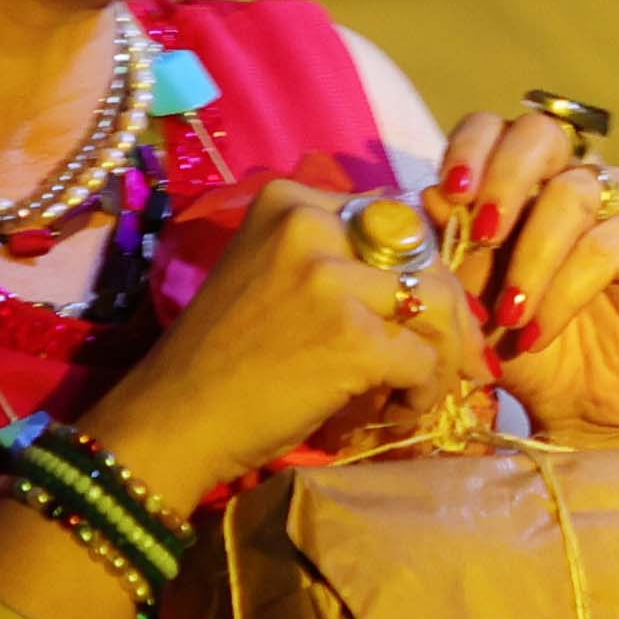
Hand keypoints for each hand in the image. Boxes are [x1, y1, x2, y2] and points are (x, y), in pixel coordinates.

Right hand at [85, 176, 467, 501]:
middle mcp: (312, 225)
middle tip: (445, 359)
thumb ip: (333, 260)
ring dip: (442, 355)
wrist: (173, 417)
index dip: (418, 267)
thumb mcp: (271, 274)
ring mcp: (333, 280)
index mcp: (291, 201)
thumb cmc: (219, 357)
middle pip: (423, 254)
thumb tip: (419, 279)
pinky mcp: (353, 339)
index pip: (393, 217)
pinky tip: (397, 413)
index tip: (420, 313)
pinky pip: (425, 360)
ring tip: (416, 392)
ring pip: (437, 304)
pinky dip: (423, 392)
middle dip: (446, 312)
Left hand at [433, 109, 618, 446]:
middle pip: (538, 133)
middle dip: (503, 180)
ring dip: (531, 258)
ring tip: (508, 315)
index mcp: (519, 179)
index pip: (491, 129)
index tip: (450, 194)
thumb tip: (431, 196)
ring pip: (570, 193)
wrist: (581, 409)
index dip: (468, 148)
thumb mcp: (469, 300)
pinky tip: (537, 332)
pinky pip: (606, 244)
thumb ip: (452, 248)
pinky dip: (563, 291)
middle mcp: (570, 175)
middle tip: (483, 237)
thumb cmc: (518, 347)